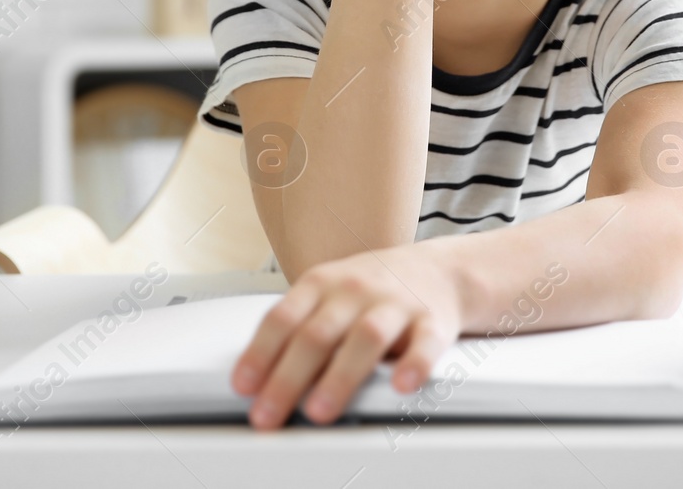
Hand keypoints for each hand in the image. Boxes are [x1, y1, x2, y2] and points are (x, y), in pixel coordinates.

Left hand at [230, 242, 464, 429]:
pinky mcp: (433, 321)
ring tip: (320, 411)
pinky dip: (415, 364)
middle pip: (317, 333)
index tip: (243, 386)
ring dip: (340, 376)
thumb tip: (258, 380)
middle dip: (288, 377)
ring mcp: (395, 305)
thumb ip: (297, 328)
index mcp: (322, 284)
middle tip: (269, 413)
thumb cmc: (371, 289)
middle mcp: (356, 291)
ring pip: (366, 337)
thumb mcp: (327, 294)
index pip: (283, 318)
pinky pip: (425, 343)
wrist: (438, 270)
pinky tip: (401, 385)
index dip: (260, 353)